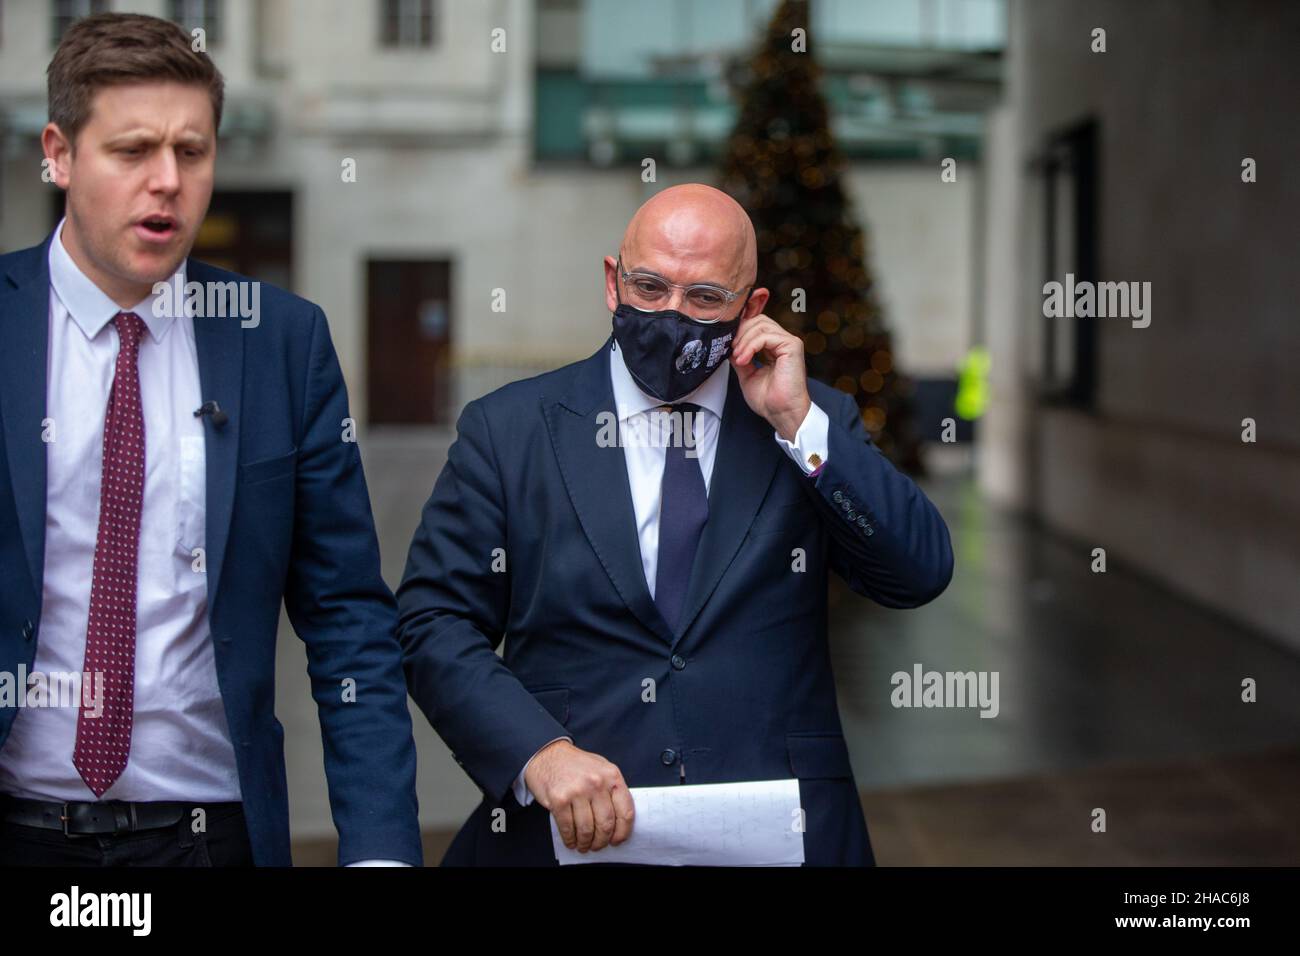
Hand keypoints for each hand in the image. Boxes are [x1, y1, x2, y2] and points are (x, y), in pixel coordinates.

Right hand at [524, 739, 634, 852]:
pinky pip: (568, 828)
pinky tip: (571, 841)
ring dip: (585, 843)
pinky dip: (570, 839)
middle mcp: (596, 782)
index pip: (625, 811)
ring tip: (583, 845)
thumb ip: (612, 791)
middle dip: (602, 841)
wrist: (547, 754)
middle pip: (606, 824)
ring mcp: (577, 791)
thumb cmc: (575, 764)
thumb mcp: (601, 769)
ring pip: (587, 829)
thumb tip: (619, 822)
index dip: (623, 832)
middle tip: (598, 845)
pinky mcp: (559, 800)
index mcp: (612, 775)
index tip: (617, 840)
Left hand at [729, 313, 810, 440]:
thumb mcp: (747, 374)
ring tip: (738, 357)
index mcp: (775, 347)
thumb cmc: (769, 400)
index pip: (756, 325)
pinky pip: (765, 336)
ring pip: (760, 325)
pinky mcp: (792, 346)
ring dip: (743, 340)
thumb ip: (740, 357)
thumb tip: (728, 345)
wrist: (781, 413)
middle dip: (740, 333)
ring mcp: (789, 342)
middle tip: (731, 350)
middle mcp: (783, 341)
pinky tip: (744, 359)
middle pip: (758, 320)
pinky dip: (750, 346)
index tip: (727, 346)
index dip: (740, 331)